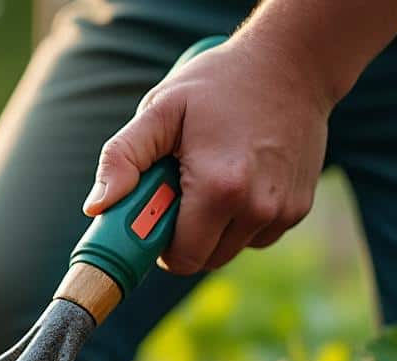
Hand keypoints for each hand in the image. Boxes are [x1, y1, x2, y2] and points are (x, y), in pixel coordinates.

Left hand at [82, 37, 333, 274]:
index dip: (159, 245)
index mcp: (219, 188)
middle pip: (205, 260)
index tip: (154, 216)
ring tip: (210, 180)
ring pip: (231, 249)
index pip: (181, 258)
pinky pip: (257, 235)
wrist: (292, 64)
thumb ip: (121, 159)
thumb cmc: (217, 85)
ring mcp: (284, 211)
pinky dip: (241, 220)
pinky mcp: (299, 209)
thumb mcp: (160, 110)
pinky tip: (239, 180)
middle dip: (184, 237)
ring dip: (213, 229)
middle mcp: (257, 207)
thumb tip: (96, 207)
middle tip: (179, 194)